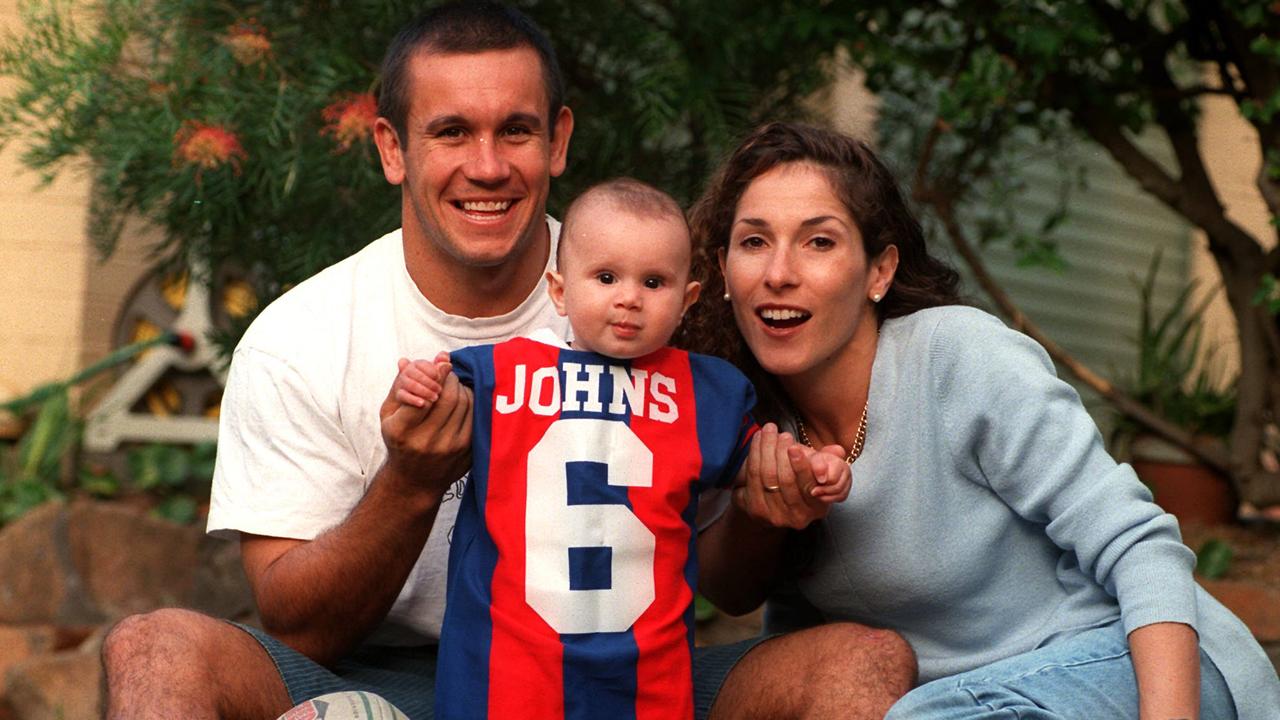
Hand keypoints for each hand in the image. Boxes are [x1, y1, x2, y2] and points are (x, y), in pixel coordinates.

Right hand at [379, 352, 472, 498]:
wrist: (415, 480)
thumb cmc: (400, 442)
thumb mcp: (389, 417)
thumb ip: (398, 387)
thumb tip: (406, 360)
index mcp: (402, 431)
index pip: (424, 395)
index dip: (437, 375)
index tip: (443, 363)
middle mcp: (427, 442)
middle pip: (449, 397)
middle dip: (450, 379)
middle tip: (448, 373)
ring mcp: (450, 449)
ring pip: (465, 404)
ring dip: (462, 388)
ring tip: (453, 385)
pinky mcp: (468, 452)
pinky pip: (476, 416)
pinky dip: (472, 401)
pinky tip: (463, 399)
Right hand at [390, 357, 446, 409]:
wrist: (415, 401)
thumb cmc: (430, 385)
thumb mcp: (436, 376)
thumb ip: (440, 365)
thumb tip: (445, 356)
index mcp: (416, 365)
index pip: (420, 363)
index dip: (429, 369)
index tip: (438, 376)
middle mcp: (406, 372)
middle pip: (414, 372)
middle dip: (428, 381)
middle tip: (439, 390)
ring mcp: (401, 383)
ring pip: (409, 384)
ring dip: (423, 390)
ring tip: (435, 397)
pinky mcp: (399, 395)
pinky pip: (403, 395)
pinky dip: (413, 399)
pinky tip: (422, 403)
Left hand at [733, 423, 846, 529]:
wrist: (774, 501)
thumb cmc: (801, 480)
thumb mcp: (819, 472)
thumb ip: (829, 460)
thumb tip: (837, 451)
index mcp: (818, 508)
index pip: (808, 485)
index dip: (801, 466)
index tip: (794, 447)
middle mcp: (798, 517)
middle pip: (786, 480)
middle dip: (781, 453)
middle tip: (781, 434)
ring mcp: (776, 516)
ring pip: (768, 477)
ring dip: (766, 450)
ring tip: (768, 431)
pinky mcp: (756, 511)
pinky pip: (753, 478)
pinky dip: (754, 455)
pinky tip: (757, 439)